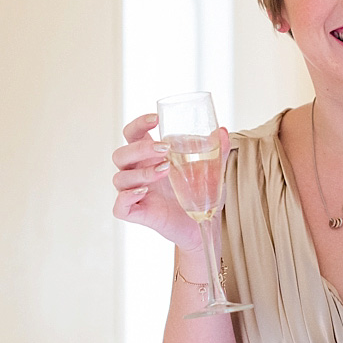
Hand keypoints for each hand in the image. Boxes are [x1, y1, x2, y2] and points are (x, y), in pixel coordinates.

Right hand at [112, 113, 229, 252]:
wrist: (204, 223)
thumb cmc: (200, 191)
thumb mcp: (211, 169)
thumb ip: (217, 150)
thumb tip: (223, 131)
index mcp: (149, 156)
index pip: (132, 134)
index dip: (138, 124)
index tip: (156, 119)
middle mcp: (137, 172)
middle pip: (121, 154)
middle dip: (140, 148)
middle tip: (164, 149)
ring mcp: (134, 193)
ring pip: (120, 178)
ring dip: (141, 172)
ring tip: (165, 170)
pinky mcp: (136, 213)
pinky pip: (119, 206)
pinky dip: (127, 197)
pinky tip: (144, 192)